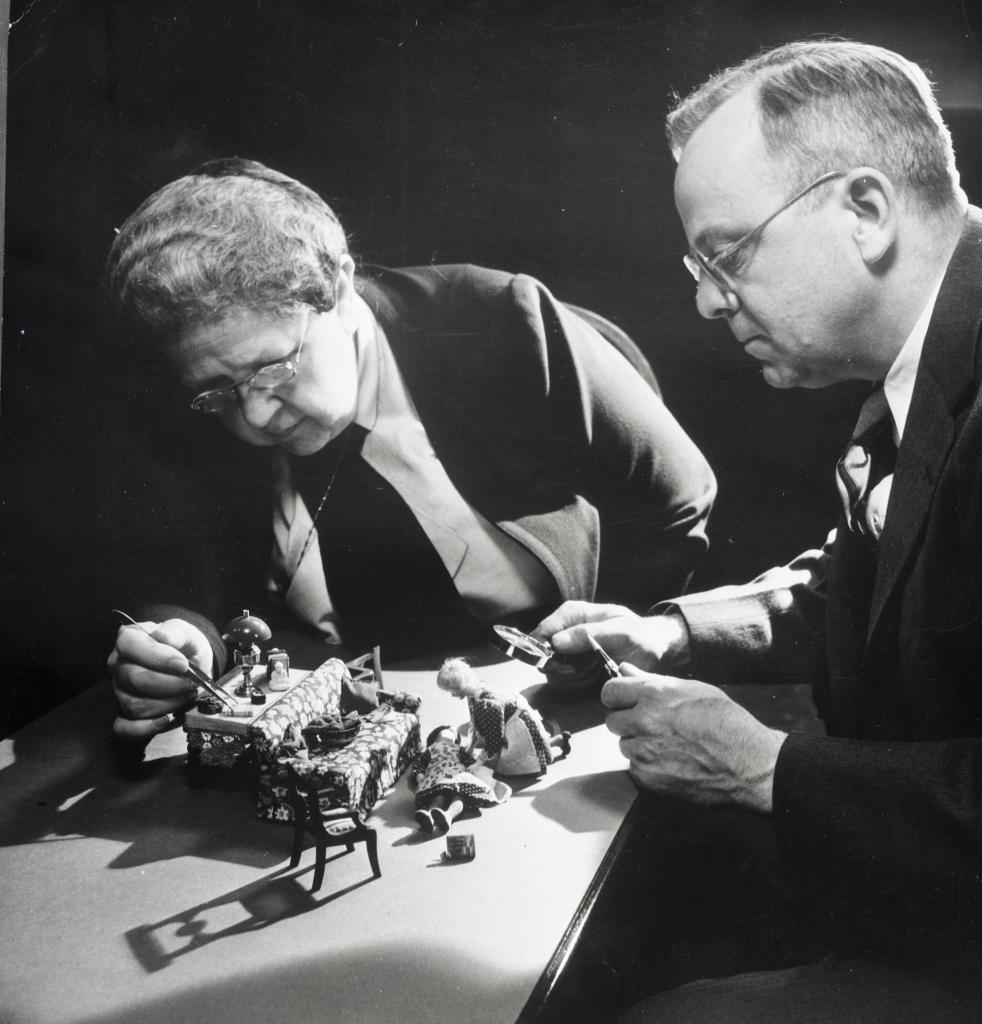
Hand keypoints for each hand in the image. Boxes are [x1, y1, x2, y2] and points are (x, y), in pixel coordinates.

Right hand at [108, 618, 213, 744]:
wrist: (193, 668)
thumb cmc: (185, 648)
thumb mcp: (187, 633)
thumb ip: (175, 632)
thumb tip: (161, 636)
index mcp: (128, 640)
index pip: (129, 645)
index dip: (157, 656)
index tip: (183, 664)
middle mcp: (118, 666)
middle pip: (135, 679)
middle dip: (170, 683)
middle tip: (192, 682)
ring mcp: (119, 692)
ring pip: (134, 705)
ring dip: (168, 703)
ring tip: (187, 694)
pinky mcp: (124, 715)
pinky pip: (124, 729)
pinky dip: (146, 728)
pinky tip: (166, 719)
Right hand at [534, 600, 689, 673]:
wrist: (655, 649)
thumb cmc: (640, 634)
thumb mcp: (619, 631)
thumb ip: (589, 634)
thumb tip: (557, 642)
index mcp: (574, 613)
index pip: (546, 628)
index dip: (544, 646)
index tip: (555, 662)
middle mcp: (567, 629)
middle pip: (543, 648)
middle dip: (555, 665)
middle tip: (575, 673)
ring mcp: (570, 648)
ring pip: (551, 665)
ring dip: (565, 676)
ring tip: (587, 677)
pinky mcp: (576, 665)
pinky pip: (563, 676)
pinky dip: (572, 682)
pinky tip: (588, 682)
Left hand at [602, 665, 786, 812]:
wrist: (748, 763)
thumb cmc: (726, 723)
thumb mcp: (692, 690)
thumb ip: (652, 680)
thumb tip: (625, 669)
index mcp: (654, 694)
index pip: (609, 691)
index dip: (616, 697)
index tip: (623, 702)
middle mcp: (644, 721)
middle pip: (612, 721)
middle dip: (628, 723)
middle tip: (652, 726)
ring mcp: (644, 751)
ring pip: (624, 745)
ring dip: (639, 746)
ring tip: (668, 745)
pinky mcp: (647, 777)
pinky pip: (634, 768)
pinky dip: (647, 767)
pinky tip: (671, 763)